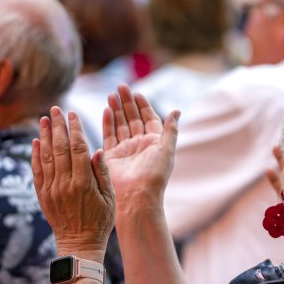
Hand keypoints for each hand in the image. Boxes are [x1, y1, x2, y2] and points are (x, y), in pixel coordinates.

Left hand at [33, 107, 114, 256]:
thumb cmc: (100, 221)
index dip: (75, 129)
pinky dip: (35, 155)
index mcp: (83, 183)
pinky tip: (36, 141)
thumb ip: (102, 173)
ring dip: (44, 135)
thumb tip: (97, 149)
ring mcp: (51, 189)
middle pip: (60, 148)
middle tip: (55, 109)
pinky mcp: (42, 195)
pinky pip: (37, 171)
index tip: (73, 114)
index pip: (78, 148)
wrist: (78, 244)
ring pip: (46, 156)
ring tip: (43, 118)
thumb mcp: (109, 198)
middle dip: (57, 126)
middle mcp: (64, 184)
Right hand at [103, 85, 178, 210]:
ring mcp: (125, 149)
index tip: (136, 92)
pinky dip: (107, 123)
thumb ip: (170, 130)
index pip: (148, 118)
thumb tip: (177, 111)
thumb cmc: (155, 175)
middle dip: (127, 103)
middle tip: (120, 87)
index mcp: (154, 142)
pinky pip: (109, 135)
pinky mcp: (112, 155)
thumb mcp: (166, 150)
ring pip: (120, 124)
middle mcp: (139, 144)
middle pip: (132, 118)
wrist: (137, 196)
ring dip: (116, 109)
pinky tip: (106, 110)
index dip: (143, 105)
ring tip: (111, 95)